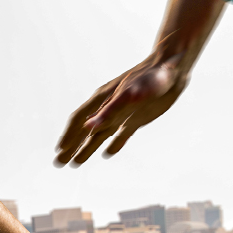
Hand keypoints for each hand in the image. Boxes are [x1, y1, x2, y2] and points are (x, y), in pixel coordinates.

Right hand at [54, 57, 187, 166]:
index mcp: (102, 100)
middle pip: (85, 130)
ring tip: (76, 163)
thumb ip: (109, 112)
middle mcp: (109, 108)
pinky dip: (114, 144)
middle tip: (59, 163)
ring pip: (100, 134)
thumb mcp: (129, 96)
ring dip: (87, 148)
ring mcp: (123, 114)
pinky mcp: (137, 118)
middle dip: (72, 146)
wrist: (173, 69)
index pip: (79, 120)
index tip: (60, 150)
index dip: (69, 135)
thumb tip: (88, 127)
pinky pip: (122, 134)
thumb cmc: (151, 78)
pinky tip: (108, 153)